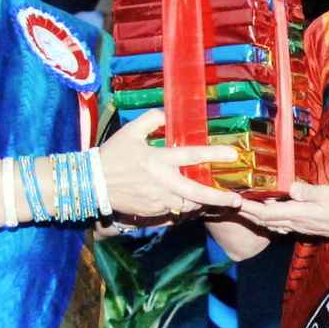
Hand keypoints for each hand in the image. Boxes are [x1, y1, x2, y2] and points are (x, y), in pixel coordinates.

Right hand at [99, 109, 241, 217]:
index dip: (214, 154)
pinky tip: (185, 201)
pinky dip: (182, 206)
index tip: (233, 154)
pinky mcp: (152, 211)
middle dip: (219, 197)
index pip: (192, 156)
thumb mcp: (130, 131)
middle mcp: (162, 182)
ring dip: (200, 202)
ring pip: (187, 205)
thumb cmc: (112, 155)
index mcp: (158, 160)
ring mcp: (157, 200)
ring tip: (213, 200)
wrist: (92, 183)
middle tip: (236, 200)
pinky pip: (173, 211)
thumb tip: (166, 116)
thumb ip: (151, 120)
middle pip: (197, 192)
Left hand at [238, 181, 328, 246]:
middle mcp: (296, 224)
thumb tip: (288, 187)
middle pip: (265, 220)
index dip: (249, 208)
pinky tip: (268, 213)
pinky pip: (282, 225)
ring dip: (257, 216)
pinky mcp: (306, 227)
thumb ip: (307, 191)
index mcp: (299, 214)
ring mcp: (301, 228)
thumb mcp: (328, 194)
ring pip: (272, 223)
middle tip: (231, 202)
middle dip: (247, 212)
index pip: (267, 213)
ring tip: (244, 206)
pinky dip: (270, 219)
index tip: (234, 201)